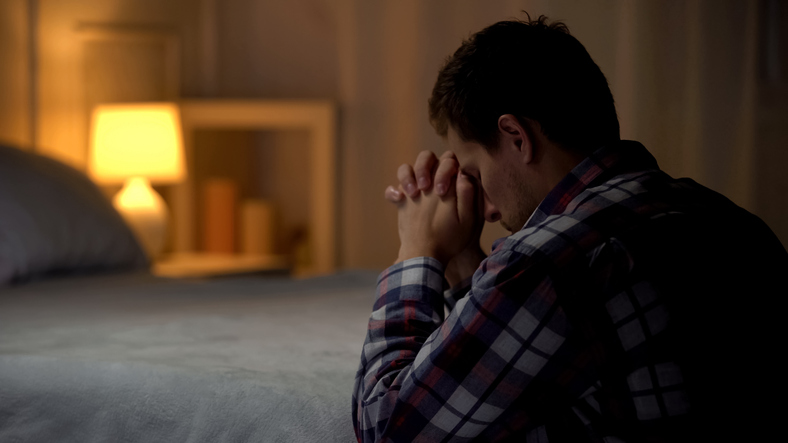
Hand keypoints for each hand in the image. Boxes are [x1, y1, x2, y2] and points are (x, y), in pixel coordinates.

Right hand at [385, 151, 485, 281]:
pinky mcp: (405, 200)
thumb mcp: (467, 221)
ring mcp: (418, 191)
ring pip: (408, 168)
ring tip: (411, 193)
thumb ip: (467, 196)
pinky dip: (393, 191)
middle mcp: (434, 182)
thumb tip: (462, 174)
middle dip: (424, 167)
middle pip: (427, 157)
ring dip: (407, 175)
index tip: (442, 191)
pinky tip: (398, 200)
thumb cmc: (453, 239)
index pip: (449, 160)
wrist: (431, 255)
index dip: (445, 170)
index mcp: (452, 184)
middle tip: (424, 187)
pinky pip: (395, 187)